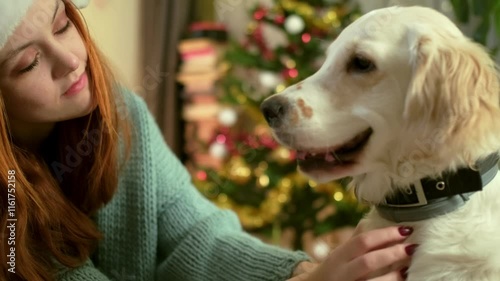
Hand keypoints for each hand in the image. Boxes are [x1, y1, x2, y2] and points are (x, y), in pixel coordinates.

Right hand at [289, 225, 414, 280]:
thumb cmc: (333, 270)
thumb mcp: (339, 254)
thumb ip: (356, 239)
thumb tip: (373, 218)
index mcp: (339, 256)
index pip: (363, 241)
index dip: (385, 235)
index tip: (405, 230)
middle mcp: (342, 272)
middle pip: (369, 261)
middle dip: (392, 254)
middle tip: (413, 247)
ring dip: (394, 276)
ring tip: (408, 268)